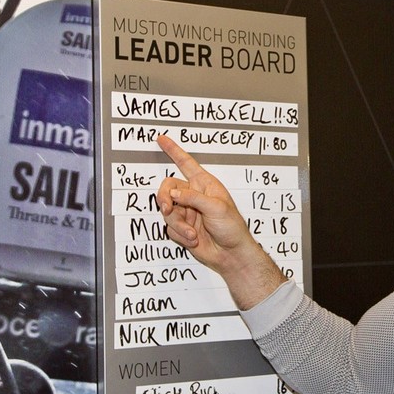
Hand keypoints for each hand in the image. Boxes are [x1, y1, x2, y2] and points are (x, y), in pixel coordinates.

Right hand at [156, 135, 284, 308]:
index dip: (174, 151)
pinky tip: (194, 240)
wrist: (230, 254)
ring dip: (179, 225)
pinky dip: (180, 235)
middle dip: (165, 198)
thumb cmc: (232, 228)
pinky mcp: (182, 227)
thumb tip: (173, 193)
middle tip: (168, 208)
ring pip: (167, 211)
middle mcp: (193, 195)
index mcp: (204, 185)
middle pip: (167, 188)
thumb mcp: (216, 208)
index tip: (161, 139)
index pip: (186, 163)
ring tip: (194, 234)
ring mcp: (187, 212)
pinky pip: (170, 227)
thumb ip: (193, 198)